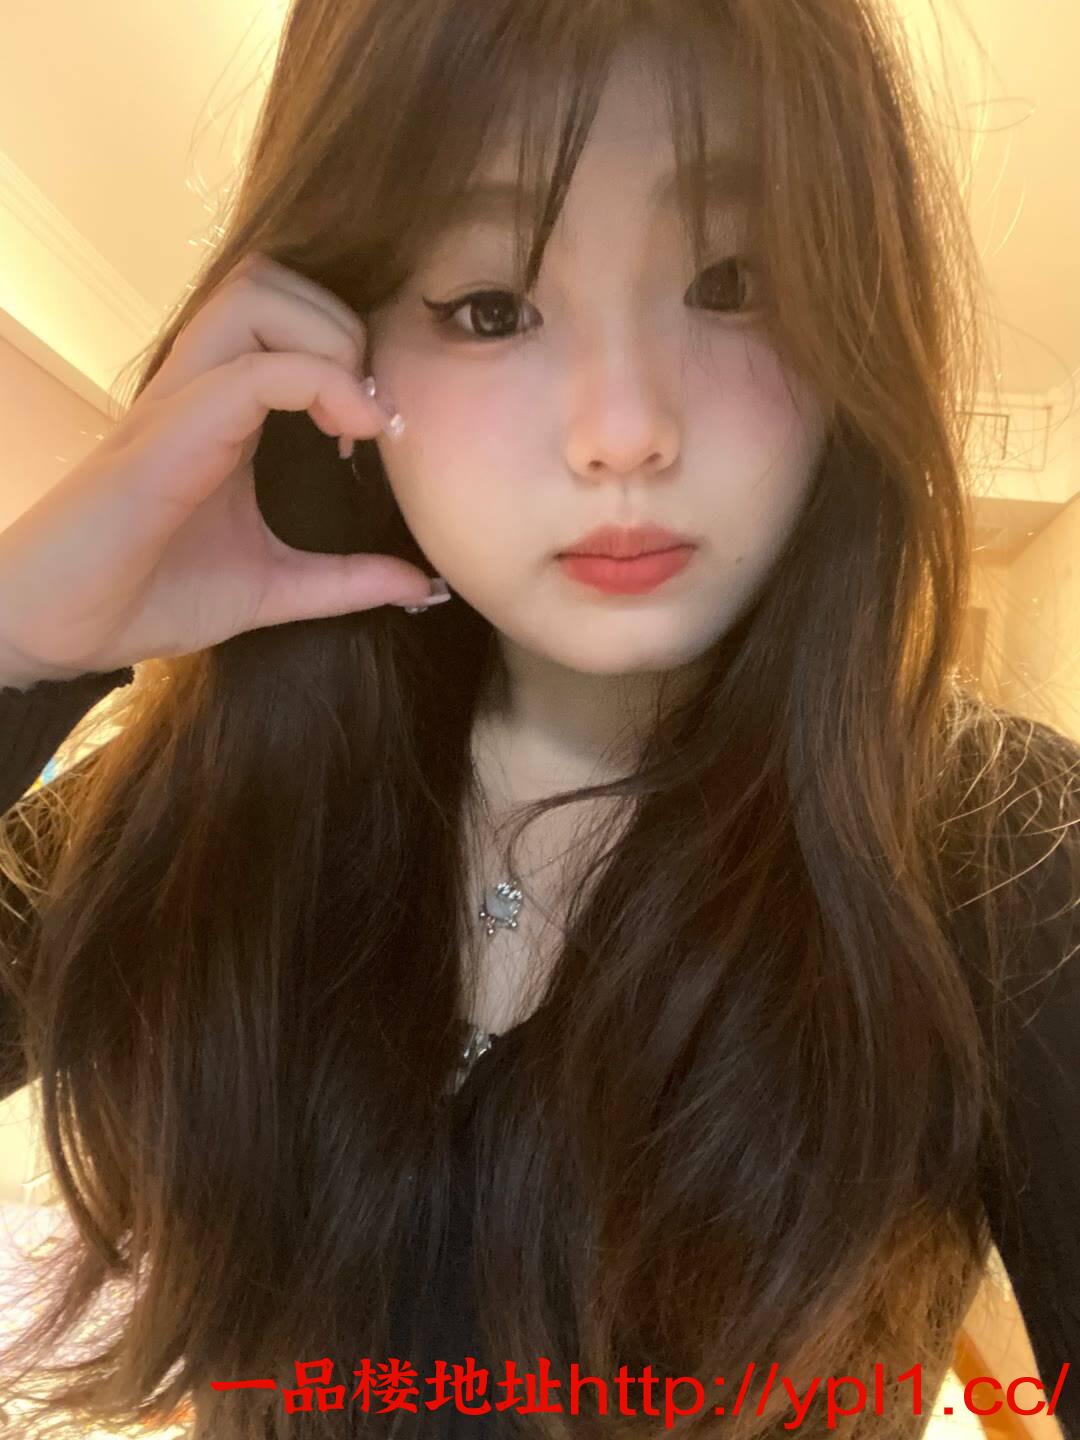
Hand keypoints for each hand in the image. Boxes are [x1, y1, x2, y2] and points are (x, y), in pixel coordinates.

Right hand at [0, 252, 444, 686]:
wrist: (57, 629)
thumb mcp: (271, 588)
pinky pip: (251, 371)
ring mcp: (179, 402)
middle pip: (270, 280)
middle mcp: (198, 388)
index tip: (387, 427)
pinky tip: (346, 434)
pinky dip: (315, 384)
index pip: (286, 316)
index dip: (353, 351)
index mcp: (221, 411)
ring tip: (352, 417)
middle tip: (369, 409)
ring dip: (325, 339)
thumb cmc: (145, 596)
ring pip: (254, 295)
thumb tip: (421, 585)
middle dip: (343, 326)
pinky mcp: (167, 435)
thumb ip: (344, 579)